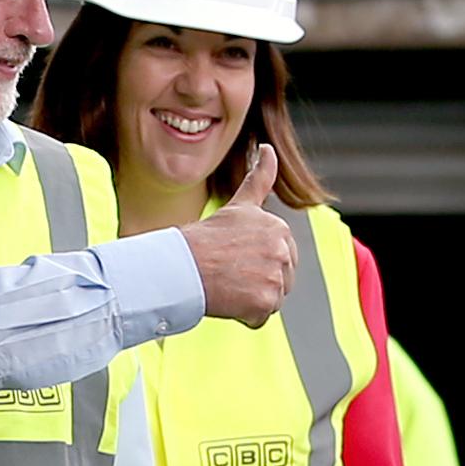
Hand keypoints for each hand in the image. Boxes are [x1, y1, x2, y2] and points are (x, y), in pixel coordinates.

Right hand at [177, 145, 296, 328]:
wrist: (181, 266)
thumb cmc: (205, 239)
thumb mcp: (239, 206)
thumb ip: (260, 178)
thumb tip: (268, 148)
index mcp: (280, 228)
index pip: (279, 259)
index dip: (254, 262)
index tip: (233, 255)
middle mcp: (283, 249)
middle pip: (279, 280)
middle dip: (255, 281)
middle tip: (229, 272)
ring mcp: (277, 276)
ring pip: (270, 299)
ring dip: (249, 298)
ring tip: (227, 284)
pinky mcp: (267, 301)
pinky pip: (260, 317)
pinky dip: (244, 315)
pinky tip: (227, 300)